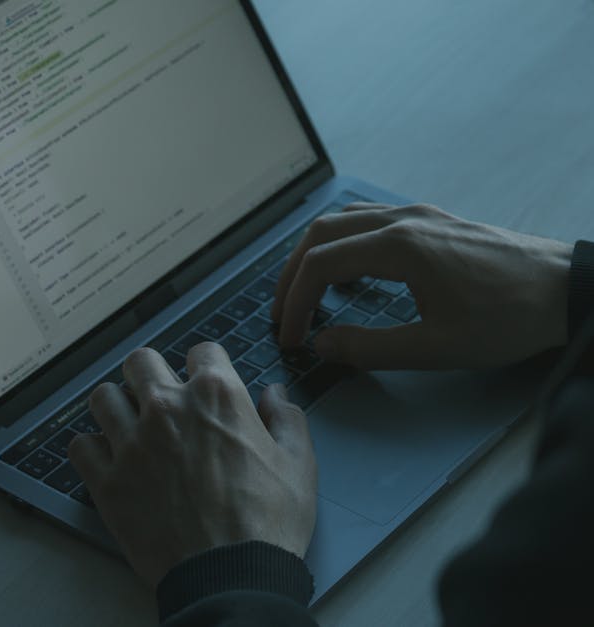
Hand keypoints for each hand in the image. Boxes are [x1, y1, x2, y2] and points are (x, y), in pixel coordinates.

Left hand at [68, 343, 316, 586]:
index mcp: (216, 396)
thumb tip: (275, 394)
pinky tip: (110, 461)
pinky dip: (93, 449)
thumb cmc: (268, 523)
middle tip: (162, 400)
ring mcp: (131, 443)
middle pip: (141, 362)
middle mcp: (166, 408)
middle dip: (152, 375)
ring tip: (130, 426)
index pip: (201, 351)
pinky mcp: (107, 481)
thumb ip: (286, 419)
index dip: (207, 366)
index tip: (206, 384)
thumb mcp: (298, 465)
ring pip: (104, 397)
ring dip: (117, 406)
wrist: (230, 577)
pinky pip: (80, 446)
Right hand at [271, 203, 572, 369]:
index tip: (290, 337)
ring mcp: (419, 215)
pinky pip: (369, 221)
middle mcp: (402, 220)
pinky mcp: (434, 220)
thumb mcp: (436, 347)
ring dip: (315, 255)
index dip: (295, 302)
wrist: (569, 290)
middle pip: (321, 234)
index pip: (320, 265)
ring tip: (305, 292)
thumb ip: (369, 348)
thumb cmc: (507, 319)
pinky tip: (350, 271)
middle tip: (283, 313)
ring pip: (344, 221)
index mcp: (398, 246)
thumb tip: (322, 346)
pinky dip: (343, 244)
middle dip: (292, 275)